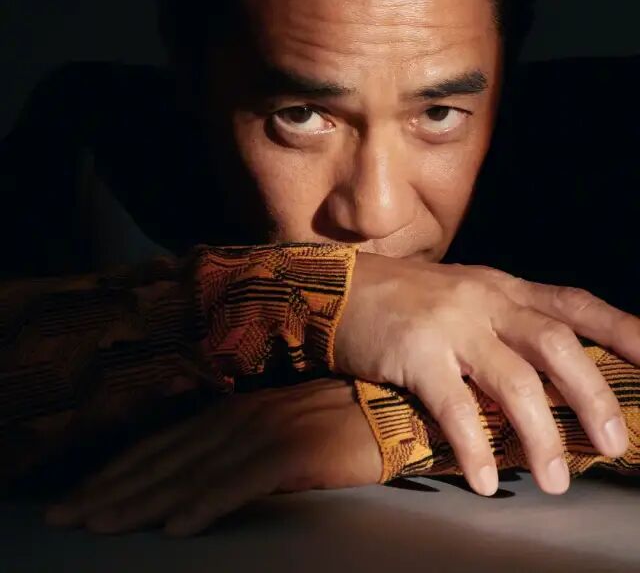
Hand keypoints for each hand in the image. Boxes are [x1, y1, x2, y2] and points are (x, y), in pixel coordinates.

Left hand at [45, 379, 380, 535]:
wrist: (389, 406)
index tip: (81, 495)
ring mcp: (267, 430)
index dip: (120, 469)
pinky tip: (180, 525)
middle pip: (167, 457)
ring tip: (104, 525)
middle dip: (114, 488)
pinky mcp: (296, 449)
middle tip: (67, 516)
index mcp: (233, 411)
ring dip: (146, 499)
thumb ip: (235, 447)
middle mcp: (241, 416)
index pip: (164, 443)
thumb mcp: (275, 429)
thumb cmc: (333, 419)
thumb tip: (193, 479)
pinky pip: (244, 480)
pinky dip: (209, 501)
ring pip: (194, 470)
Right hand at [336, 254, 639, 495]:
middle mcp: (486, 300)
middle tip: (613, 443)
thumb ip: (504, 322)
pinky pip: (455, 406)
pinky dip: (474, 446)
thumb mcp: (463, 296)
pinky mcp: (416, 350)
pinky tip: (481, 479)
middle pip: (557, 343)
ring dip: (542, 435)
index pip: (577, 304)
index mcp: (503, 287)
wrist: (339, 287)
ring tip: (555, 479)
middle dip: (592, 395)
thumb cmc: (405, 299)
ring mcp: (451, 324)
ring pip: (515, 380)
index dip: (624, 329)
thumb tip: (550, 378)